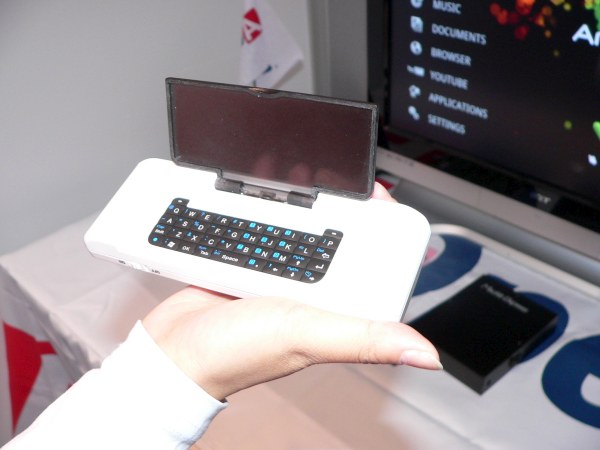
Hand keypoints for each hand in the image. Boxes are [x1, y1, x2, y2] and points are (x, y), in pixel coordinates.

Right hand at [142, 183, 439, 400]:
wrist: (176, 352)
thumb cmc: (240, 354)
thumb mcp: (308, 334)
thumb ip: (364, 338)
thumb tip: (426, 355)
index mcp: (337, 308)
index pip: (374, 262)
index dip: (384, 229)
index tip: (380, 198)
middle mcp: (313, 293)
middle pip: (339, 240)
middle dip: (342, 204)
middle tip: (340, 176)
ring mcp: (282, 279)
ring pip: (303, 233)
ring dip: (305, 203)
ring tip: (304, 173)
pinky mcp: (253, 270)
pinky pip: (267, 234)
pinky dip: (268, 213)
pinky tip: (266, 194)